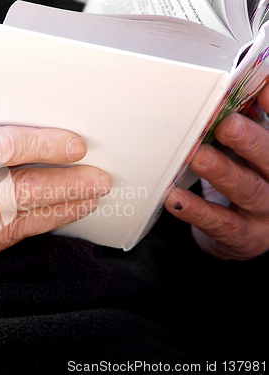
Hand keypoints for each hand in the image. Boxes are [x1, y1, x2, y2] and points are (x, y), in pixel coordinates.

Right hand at [0, 95, 110, 263]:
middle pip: (15, 195)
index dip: (41, 146)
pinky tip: (56, 215)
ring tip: (88, 198)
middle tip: (99, 179)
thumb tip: (25, 122)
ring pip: (16, 224)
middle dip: (64, 187)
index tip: (76, 145)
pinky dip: (35, 227)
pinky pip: (5, 242)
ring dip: (59, 211)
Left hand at [165, 87, 268, 259]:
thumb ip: (244, 127)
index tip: (261, 90)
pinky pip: (219, 222)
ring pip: (247, 190)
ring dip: (222, 172)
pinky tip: (176, 199)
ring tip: (199, 158)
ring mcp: (263, 212)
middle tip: (227, 126)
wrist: (244, 236)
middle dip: (250, 140)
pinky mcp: (242, 236)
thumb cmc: (243, 184)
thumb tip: (231, 92)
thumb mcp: (247, 155)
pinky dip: (196, 210)